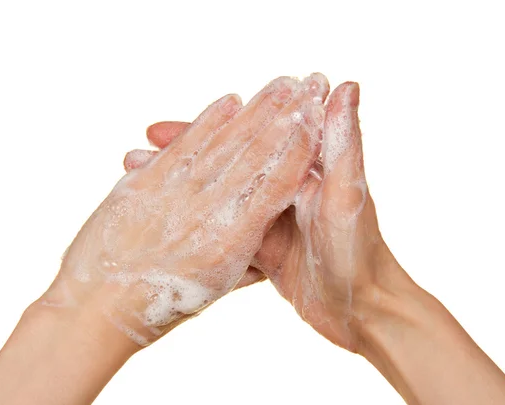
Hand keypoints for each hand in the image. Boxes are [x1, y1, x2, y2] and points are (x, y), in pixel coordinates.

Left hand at [41, 74, 328, 345]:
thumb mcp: (212, 291)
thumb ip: (245, 267)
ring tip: (281, 85)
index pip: (275, 187)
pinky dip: (208, 121)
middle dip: (286, 118)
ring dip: (256, 111)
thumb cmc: (160, 304)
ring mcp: (177, 192)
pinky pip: (186, 146)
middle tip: (309, 86)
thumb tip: (270, 256)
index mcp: (231, 243)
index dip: (299, 152)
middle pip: (256, 156)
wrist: (99, 306)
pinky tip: (229, 101)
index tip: (318, 123)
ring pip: (225, 143)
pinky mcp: (146, 181)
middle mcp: (209, 212)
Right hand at [127, 82, 398, 351]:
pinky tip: (170, 215)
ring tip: (142, 178)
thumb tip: (346, 85)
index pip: (250, 135)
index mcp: (307, 166)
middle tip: (140, 151)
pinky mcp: (266, 247)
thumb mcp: (348, 195)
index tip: (162, 127)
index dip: (205, 130)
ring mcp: (274, 218)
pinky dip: (200, 219)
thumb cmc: (361, 253)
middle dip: (186, 154)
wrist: (364, 313)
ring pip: (223, 192)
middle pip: (229, 160)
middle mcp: (288, 187)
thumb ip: (344, 142)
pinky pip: (229, 226)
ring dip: (187, 183)